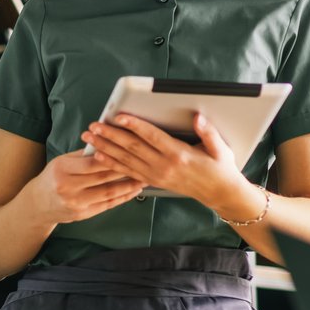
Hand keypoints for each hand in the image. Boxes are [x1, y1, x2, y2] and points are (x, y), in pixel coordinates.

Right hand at [25, 148, 144, 224]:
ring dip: (129, 185)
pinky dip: (123, 198)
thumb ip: (83, 155)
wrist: (38, 204)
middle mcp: (68, 187)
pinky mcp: (82, 214)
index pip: (92, 162)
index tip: (128, 150)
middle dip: (125, 169)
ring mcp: (76, 203)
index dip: (111, 156)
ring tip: (143, 177)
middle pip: (102, 177)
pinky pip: (107, 205)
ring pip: (108, 192)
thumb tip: (106, 143)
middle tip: (142, 162)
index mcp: (62, 169)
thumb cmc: (52, 178)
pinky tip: (133, 191)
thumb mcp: (62, 161)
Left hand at [82, 112, 248, 214]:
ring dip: (105, 148)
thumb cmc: (219, 167)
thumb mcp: (220, 149)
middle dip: (110, 136)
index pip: (152, 137)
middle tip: (93, 126)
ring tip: (89, 139)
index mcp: (179, 154)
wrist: (218, 193)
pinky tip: (98, 156)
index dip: (134, 125)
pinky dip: (111, 164)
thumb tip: (197, 118)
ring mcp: (156, 175)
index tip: (118, 116)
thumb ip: (208, 132)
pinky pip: (127, 172)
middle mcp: (164, 166)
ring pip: (125, 160)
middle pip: (132, 148)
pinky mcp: (153, 181)